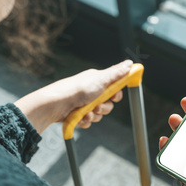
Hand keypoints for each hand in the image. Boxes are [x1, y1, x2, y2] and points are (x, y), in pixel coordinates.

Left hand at [15, 60, 132, 133]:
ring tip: (85, 114)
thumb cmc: (77, 89)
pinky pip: (89, 121)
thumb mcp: (101, 79)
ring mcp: (84, 103)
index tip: (114, 97)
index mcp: (97, 81)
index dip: (116, 95)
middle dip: (104, 108)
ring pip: (99, 114)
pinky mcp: (78, 114)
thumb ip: (117, 73)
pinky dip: (85, 121)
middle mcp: (92, 91)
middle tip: (97, 106)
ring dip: (94, 116)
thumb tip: (130, 64)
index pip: (114, 89)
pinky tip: (80, 118)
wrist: (55, 104)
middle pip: (108, 104)